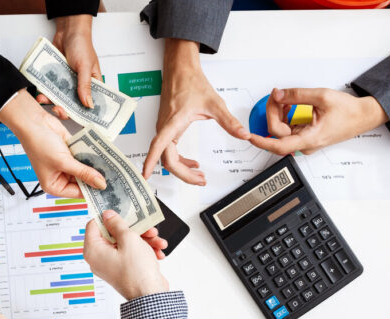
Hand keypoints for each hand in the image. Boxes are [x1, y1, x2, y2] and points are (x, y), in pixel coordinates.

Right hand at [0, 89, 105, 197]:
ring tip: (111, 167)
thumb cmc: (39, 144)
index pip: (79, 193)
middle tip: (114, 177)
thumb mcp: (63, 162)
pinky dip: (92, 156)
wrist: (33, 121)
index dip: (93, 191)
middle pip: (83, 181)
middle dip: (95, 178)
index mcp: (54, 186)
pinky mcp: (70, 152)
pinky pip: (84, 157)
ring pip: (85, 169)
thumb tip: (100, 184)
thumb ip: (83, 173)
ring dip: (95, 166)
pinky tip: (103, 156)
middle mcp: (60, 177)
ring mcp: (66, 164)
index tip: (109, 189)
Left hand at [37, 14, 100, 116]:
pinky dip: (44, 92)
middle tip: (58, 110)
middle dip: (64, 110)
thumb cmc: (82, 45)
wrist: (67, 30)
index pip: (90, 105)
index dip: (84, 114)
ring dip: (51, 102)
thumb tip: (88, 104)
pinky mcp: (55, 78)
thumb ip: (85, 85)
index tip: (78, 120)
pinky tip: (39, 94)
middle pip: (72, 105)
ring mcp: (66, 83)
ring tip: (44, 100)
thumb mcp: (85, 66)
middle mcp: (79, 87)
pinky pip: (50, 89)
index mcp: (92, 86)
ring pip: (59, 98)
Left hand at [83, 210, 168, 300]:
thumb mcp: (129, 239)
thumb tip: (108, 215)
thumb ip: (118, 224)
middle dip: (134, 229)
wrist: (150, 296)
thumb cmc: (137, 272)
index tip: (120, 210)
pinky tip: (158, 251)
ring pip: (126, 243)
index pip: (93, 225)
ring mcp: (112, 264)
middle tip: (147, 227)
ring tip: (157, 241)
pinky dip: (145, 250)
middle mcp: (99, 258)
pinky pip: (132, 253)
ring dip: (144, 239)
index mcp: (93, 250)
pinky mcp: (124, 269)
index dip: (107, 216)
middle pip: (113, 233)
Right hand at [143, 39, 250, 184]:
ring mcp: (164, 129)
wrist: (180, 69)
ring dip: (182, 169)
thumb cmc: (191, 82)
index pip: (159, 146)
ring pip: (168, 156)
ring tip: (199, 175)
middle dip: (183, 174)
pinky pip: (169, 150)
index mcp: (173, 122)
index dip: (151, 162)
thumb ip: (229, 122)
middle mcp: (165, 127)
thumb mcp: (214, 103)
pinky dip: (180, 160)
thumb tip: (243, 134)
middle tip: (200, 180)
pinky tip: (192, 162)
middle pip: (167, 159)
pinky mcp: (167, 128)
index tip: (146, 176)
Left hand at [249, 88, 387, 155]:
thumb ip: (297, 95)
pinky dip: (285, 116)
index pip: (278, 145)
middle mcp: (305, 145)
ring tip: (285, 98)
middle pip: (277, 133)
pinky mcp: (305, 137)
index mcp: (309, 139)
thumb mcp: (321, 97)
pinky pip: (288, 129)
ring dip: (278, 113)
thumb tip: (278, 94)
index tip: (249, 136)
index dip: (261, 141)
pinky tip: (289, 105)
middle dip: (273, 112)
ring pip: (281, 131)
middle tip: (276, 95)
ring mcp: (305, 142)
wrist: (363, 116)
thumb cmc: (348, 111)